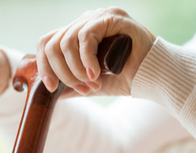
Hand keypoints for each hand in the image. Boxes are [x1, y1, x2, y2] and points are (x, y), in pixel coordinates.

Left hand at [36, 7, 155, 97]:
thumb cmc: (122, 78)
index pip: (47, 43)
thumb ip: (69, 84)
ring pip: (66, 42)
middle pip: (52, 44)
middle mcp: (83, 22)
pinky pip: (86, 37)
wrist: (151, 78)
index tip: (51, 88)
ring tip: (92, 83)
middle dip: (62, 73)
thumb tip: (48, 92)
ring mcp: (97, 17)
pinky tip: (95, 74)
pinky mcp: (111, 17)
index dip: (44, 66)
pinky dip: (86, 59)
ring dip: (76, 70)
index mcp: (75, 34)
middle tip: (81, 87)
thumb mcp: (87, 83)